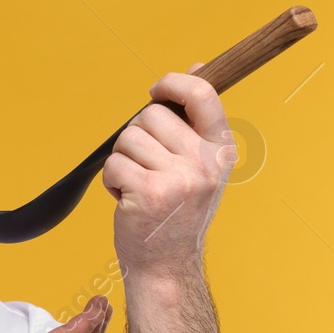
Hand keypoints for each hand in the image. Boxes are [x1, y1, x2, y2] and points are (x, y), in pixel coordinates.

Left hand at [102, 61, 236, 279]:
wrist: (166, 266)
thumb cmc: (177, 213)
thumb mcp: (199, 165)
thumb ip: (195, 120)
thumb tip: (196, 66)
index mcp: (221, 151)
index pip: (203, 93)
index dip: (173, 83)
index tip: (156, 90)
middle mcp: (205, 164)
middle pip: (151, 115)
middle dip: (137, 136)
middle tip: (147, 167)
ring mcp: (179, 179)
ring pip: (128, 139)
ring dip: (123, 161)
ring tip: (138, 187)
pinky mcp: (149, 193)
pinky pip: (114, 164)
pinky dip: (111, 182)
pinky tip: (128, 201)